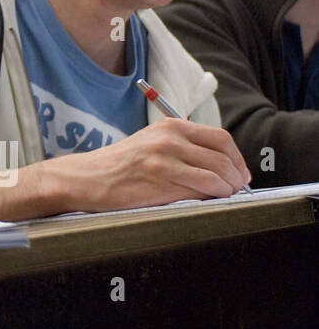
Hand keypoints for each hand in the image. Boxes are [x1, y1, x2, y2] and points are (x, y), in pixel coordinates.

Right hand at [0, 117, 251, 218]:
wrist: (88, 178)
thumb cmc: (121, 165)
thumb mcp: (152, 143)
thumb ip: (184, 148)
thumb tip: (223, 166)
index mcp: (170, 126)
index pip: (220, 138)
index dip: (237, 158)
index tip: (239, 173)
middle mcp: (169, 139)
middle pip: (223, 156)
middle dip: (237, 176)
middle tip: (237, 189)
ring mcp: (164, 159)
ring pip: (217, 175)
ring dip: (229, 190)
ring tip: (225, 198)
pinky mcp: (160, 181)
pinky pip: (201, 190)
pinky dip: (213, 198)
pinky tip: (209, 202)